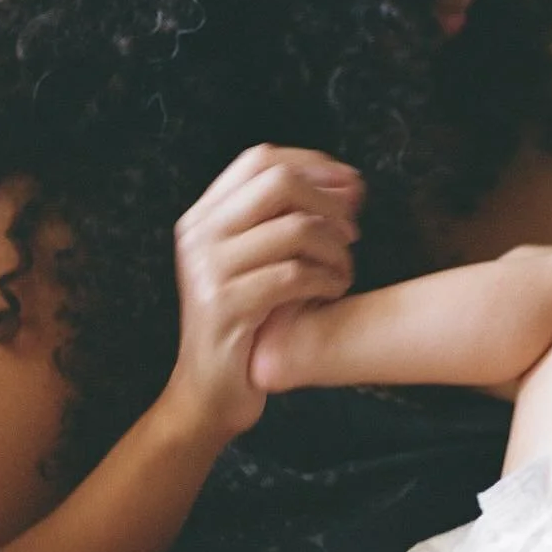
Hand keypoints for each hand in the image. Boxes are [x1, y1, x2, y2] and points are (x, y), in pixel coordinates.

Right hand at [166, 145, 362, 443]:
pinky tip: (334, 292)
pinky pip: (294, 275)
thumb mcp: (258, 265)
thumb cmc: (247, 326)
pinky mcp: (225, 306)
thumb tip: (350, 185)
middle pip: (278, 183)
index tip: (350, 186)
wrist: (208, 393)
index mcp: (203, 218)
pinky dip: (327, 280)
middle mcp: (199, 236)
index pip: (260, 159)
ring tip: (343, 272)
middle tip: (353, 233)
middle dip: (329, 203)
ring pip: (295, 229)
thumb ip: (292, 221)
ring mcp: (208, 270)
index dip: (313, 164)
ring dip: (335, 249)